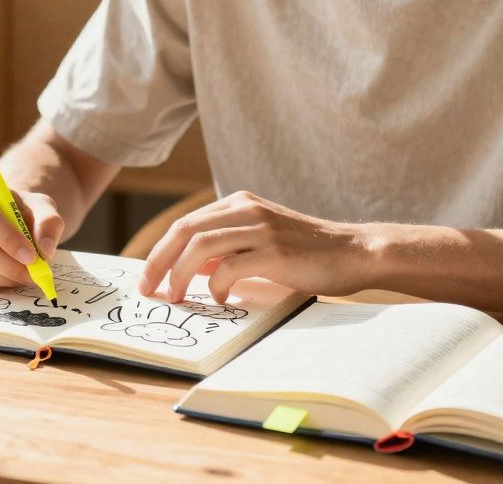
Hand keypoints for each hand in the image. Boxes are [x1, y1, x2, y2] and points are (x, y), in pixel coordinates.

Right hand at [0, 176, 64, 290]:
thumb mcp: (41, 207)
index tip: (31, 257)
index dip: (8, 239)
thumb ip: (49, 222)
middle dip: (8, 265)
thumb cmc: (21, 210)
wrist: (5, 219)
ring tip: (24, 276)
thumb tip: (45, 250)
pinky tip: (7, 278)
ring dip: (2, 278)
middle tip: (32, 275)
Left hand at [137, 191, 371, 303]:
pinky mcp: (274, 251)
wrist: (354, 252)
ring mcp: (260, 228)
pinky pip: (229, 267)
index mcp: (239, 203)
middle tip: (149, 290)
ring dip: (180, 275)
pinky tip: (222, 299)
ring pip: (200, 247)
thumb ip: (226, 249)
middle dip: (159, 262)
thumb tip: (187, 268)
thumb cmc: (306, 253)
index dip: (160, 251)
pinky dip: (217, 286)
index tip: (148, 278)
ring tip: (178, 297)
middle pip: (184, 231)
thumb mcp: (260, 241)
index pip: (185, 224)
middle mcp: (246, 209)